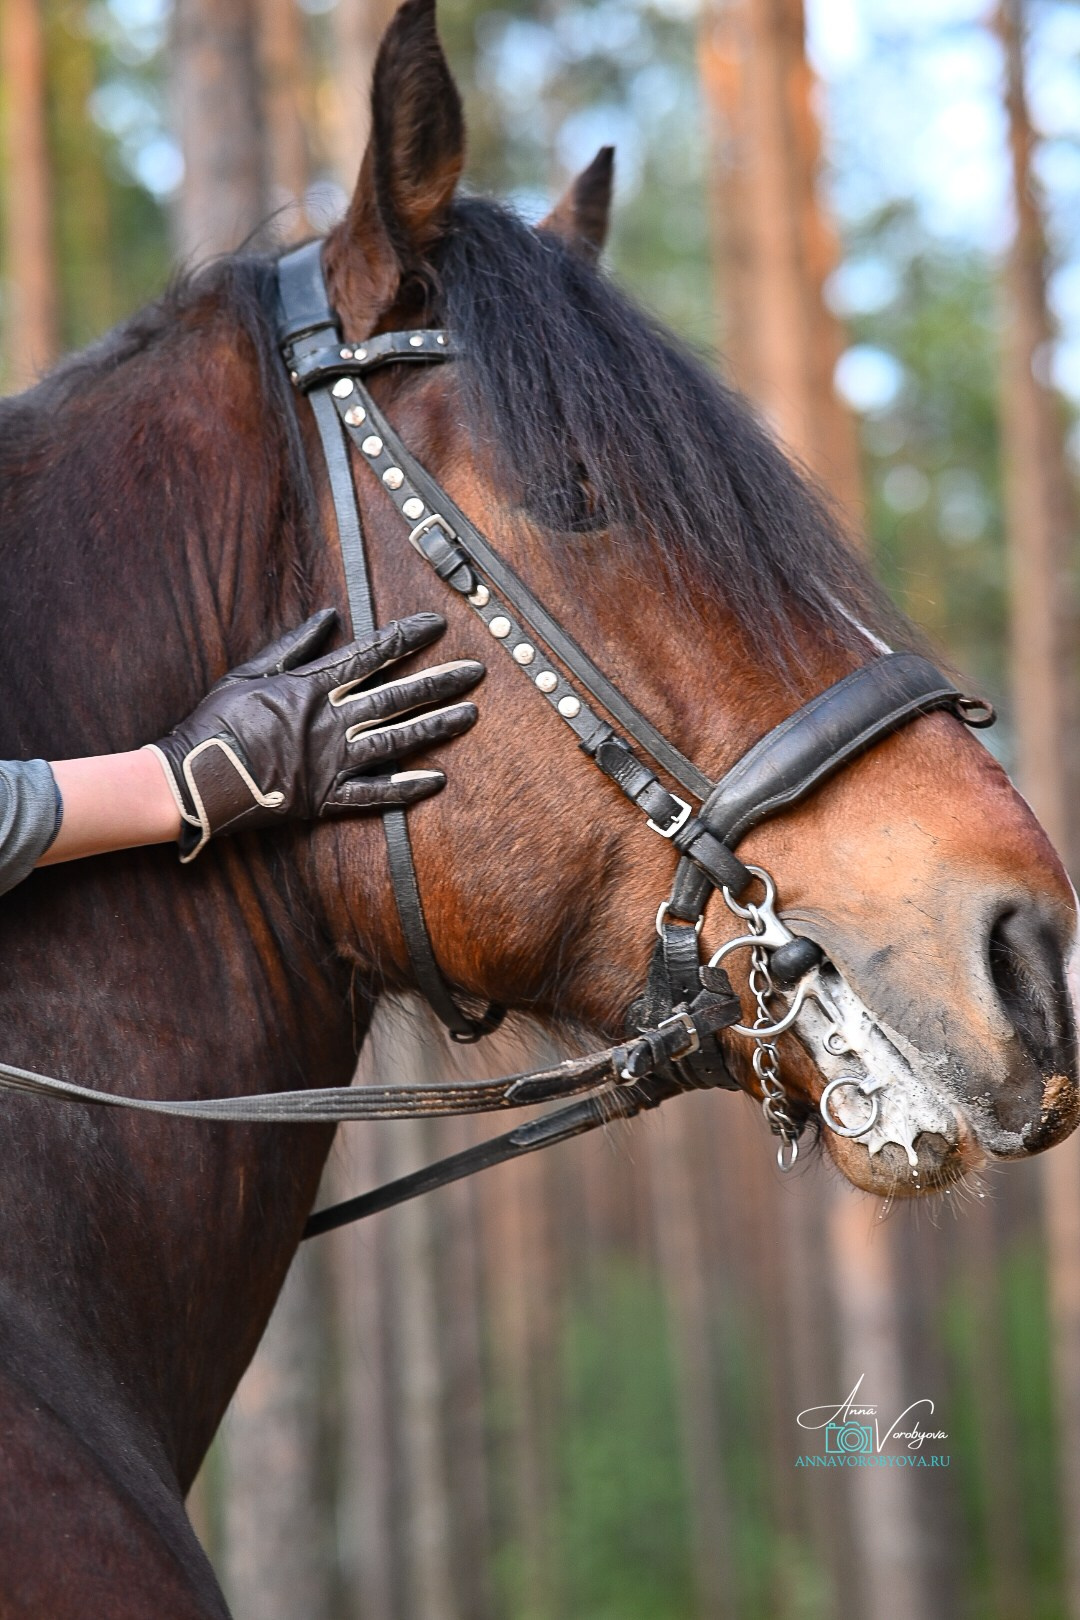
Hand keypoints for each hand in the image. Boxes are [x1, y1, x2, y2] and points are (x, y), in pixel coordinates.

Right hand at [148, 609, 482, 860]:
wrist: (192, 780)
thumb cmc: (215, 723)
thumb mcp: (248, 671)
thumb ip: (293, 645)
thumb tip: (330, 617)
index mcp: (309, 688)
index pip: (370, 655)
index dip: (406, 638)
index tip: (438, 625)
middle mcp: (328, 723)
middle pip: (395, 697)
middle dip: (439, 682)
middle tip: (476, 672)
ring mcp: (330, 763)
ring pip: (395, 741)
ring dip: (436, 727)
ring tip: (471, 715)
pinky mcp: (325, 799)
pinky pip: (374, 795)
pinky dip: (406, 788)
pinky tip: (438, 779)